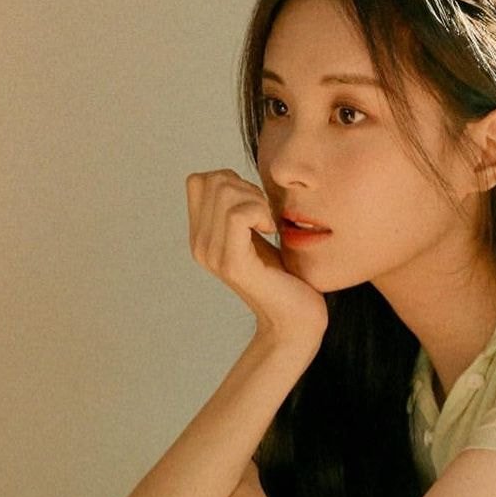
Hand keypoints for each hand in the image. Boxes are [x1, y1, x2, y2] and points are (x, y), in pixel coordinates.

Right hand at [186, 169, 328, 348]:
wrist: (296, 319)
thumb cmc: (285, 276)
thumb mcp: (258, 235)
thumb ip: (243, 209)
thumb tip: (235, 177)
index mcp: (202, 236)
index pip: (199, 180)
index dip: (232, 181)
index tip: (256, 206)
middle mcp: (199, 245)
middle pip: (212, 181)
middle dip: (246, 187)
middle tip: (266, 215)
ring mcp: (212, 254)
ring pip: (224, 192)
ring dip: (256, 200)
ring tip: (269, 224)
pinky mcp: (232, 263)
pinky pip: (238, 214)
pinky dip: (261, 213)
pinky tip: (271, 231)